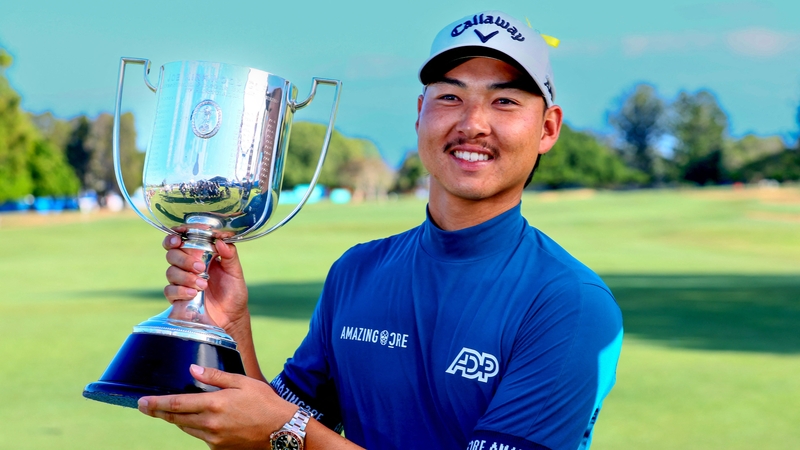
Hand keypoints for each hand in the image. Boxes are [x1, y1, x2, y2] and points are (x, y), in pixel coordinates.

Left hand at [138, 365, 294, 448]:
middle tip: (145, 406)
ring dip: (176, 420)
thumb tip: (193, 370)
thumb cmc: (265, 402)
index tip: (142, 402)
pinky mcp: (219, 448)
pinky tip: (198, 420)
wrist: (282, 430)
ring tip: (170, 411)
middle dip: (159, 412)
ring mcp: (214, 439)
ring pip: (186, 428)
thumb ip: (215, 377)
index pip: (176, 404)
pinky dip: (195, 427)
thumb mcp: (242, 382)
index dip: (156, 404)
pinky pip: (200, 436)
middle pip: (176, 419)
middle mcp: (210, 424)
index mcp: (214, 404)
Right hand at [163, 235, 248, 331]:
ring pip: (170, 272)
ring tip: (203, 284)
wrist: (232, 317)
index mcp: (200, 256)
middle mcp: (187, 267)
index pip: (181, 242)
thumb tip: (220, 241)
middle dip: (184, 260)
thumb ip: (229, 255)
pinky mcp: (178, 298)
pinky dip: (181, 290)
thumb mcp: (235, 272)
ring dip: (186, 277)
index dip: (174, 238)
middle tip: (200, 268)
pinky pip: (170, 290)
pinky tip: (194, 294)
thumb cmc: (233, 293)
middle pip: (172, 255)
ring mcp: (182, 282)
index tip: (178, 240)